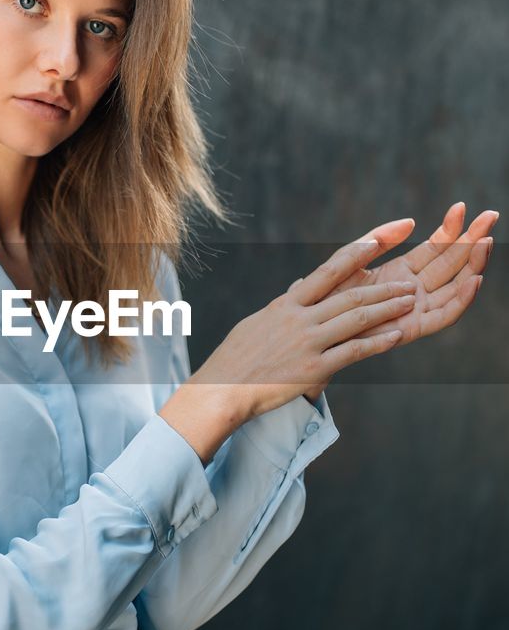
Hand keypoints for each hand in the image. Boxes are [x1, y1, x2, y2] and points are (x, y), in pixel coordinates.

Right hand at [190, 228, 432, 423]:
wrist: (221, 390)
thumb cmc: (237, 358)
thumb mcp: (258, 324)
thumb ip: (284, 307)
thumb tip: (299, 288)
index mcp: (286, 305)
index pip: (327, 270)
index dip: (355, 253)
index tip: (378, 239)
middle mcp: (299, 319)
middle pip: (350, 295)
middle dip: (384, 287)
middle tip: (409, 282)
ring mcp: (307, 343)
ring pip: (356, 319)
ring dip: (388, 309)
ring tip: (410, 302)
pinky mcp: (313, 369)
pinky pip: (353, 352)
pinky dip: (377, 343)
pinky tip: (396, 336)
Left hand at [308, 203, 498, 363]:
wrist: (312, 331)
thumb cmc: (325, 296)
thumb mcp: (351, 260)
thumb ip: (377, 240)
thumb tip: (410, 222)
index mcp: (402, 271)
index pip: (436, 247)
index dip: (450, 228)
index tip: (461, 207)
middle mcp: (415, 289)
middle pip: (452, 262)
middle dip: (472, 239)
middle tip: (491, 215)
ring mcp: (417, 309)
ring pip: (455, 285)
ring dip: (473, 264)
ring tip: (486, 241)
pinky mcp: (413, 329)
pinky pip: (444, 316)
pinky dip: (461, 299)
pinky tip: (474, 279)